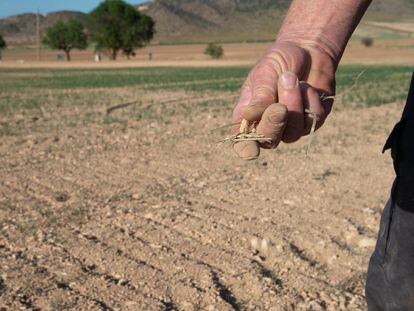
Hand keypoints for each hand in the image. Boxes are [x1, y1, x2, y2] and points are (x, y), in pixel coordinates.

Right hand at [232, 41, 335, 159]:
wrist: (307, 49)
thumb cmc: (279, 60)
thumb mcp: (265, 72)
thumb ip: (260, 94)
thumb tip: (248, 114)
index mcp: (248, 116)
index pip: (243, 142)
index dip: (246, 149)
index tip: (253, 151)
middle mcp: (268, 125)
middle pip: (269, 142)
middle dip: (274, 124)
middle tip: (279, 107)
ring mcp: (291, 126)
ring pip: (293, 133)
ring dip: (294, 105)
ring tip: (291, 78)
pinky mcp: (312, 122)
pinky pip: (313, 120)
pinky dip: (311, 100)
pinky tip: (307, 86)